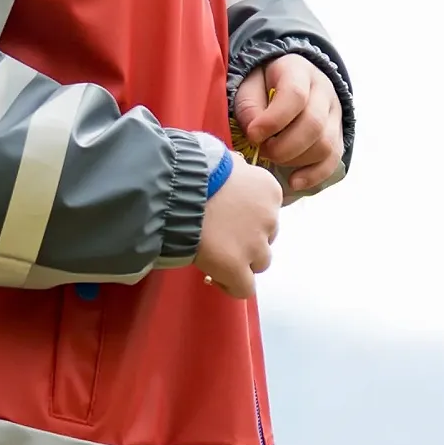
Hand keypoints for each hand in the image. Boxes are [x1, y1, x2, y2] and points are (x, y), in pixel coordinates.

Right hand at [193, 160, 281, 298]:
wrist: (174, 186)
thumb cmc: (191, 165)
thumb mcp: (222, 156)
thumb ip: (235, 168)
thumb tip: (235, 167)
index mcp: (269, 189)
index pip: (267, 211)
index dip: (246, 216)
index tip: (226, 216)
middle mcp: (270, 217)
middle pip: (265, 237)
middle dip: (246, 238)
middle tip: (218, 234)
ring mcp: (255, 245)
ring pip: (258, 262)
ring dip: (240, 259)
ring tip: (213, 253)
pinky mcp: (237, 268)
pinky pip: (243, 288)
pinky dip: (231, 285)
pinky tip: (214, 276)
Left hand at [234, 53, 343, 195]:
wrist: (287, 80)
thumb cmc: (262, 85)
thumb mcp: (249, 85)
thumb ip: (249, 106)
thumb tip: (256, 134)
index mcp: (298, 71)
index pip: (295, 96)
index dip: (274, 120)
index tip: (253, 135)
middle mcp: (324, 91)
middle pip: (313, 125)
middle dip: (284, 146)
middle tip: (262, 151)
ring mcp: (335, 115)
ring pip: (325, 145)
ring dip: (295, 160)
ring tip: (272, 158)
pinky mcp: (337, 136)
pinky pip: (332, 160)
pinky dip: (314, 175)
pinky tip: (294, 182)